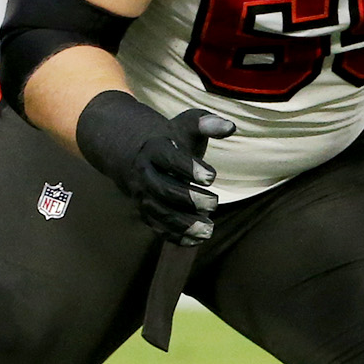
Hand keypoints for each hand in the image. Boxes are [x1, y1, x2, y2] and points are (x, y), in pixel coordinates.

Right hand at [73, 91, 235, 245]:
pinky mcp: (145, 212)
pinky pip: (158, 227)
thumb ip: (207, 124)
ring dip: (183, 224)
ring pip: (159, 212)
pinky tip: (197, 240)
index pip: (169, 159)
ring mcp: (142, 195)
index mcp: (154, 149)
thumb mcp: (185, 125)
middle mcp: (144, 173)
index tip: (212, 177)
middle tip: (214, 203)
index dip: (189, 168)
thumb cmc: (169, 139)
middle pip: (162, 189)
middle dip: (188, 199)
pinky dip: (175, 236)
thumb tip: (230, 126)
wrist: (132, 151)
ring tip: (208, 229)